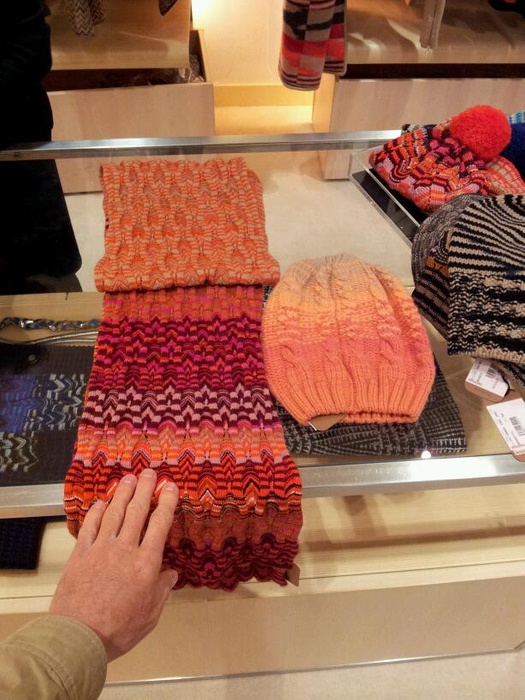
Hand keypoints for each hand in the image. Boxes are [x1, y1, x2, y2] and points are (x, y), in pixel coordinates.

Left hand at [50, 468, 178, 661]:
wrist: (79, 636)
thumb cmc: (119, 629)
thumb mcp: (151, 614)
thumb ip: (162, 590)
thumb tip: (170, 573)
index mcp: (146, 562)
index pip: (160, 524)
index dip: (166, 502)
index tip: (170, 487)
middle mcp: (125, 548)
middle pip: (137, 511)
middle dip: (144, 489)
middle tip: (148, 473)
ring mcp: (101, 548)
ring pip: (114, 513)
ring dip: (122, 494)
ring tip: (128, 479)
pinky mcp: (81, 554)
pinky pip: (90, 526)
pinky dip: (97, 512)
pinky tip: (102, 503)